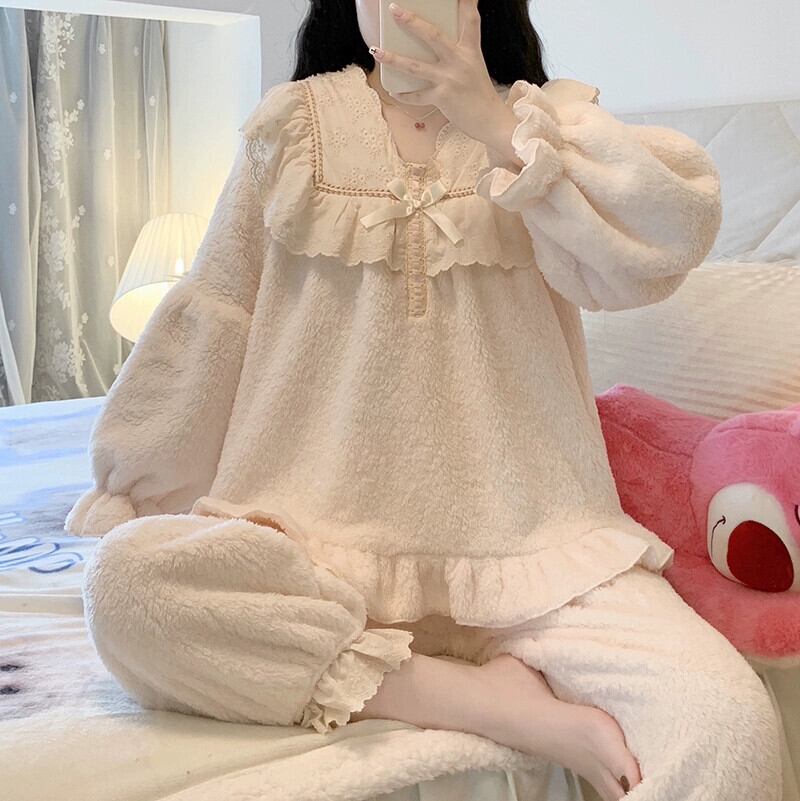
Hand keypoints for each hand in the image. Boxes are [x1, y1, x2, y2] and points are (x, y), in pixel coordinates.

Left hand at [371, 0, 523, 167]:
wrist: (490, 121)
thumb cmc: (480, 94)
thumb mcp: (474, 66)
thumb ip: (460, 53)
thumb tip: (442, 46)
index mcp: (470, 50)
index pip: (470, 19)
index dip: (466, 2)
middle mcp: (459, 61)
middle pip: (432, 35)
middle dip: (411, 21)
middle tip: (395, 10)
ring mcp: (449, 79)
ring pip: (415, 66)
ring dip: (393, 58)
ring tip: (376, 50)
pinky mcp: (442, 97)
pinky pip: (417, 95)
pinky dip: (404, 95)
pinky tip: (394, 91)